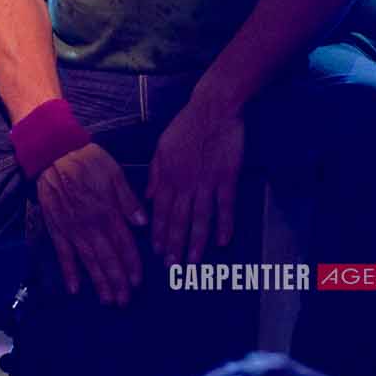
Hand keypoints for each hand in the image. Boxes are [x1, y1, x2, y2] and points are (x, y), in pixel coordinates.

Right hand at [35, 142, 147, 304]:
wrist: (53, 155)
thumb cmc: (88, 161)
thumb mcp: (114, 174)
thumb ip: (128, 200)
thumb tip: (143, 224)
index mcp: (108, 212)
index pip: (124, 243)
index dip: (132, 264)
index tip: (138, 281)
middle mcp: (91, 226)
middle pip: (107, 258)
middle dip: (117, 281)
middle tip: (124, 301)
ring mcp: (72, 230)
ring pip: (88, 261)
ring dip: (98, 282)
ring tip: (107, 301)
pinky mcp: (56, 229)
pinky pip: (63, 255)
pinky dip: (69, 272)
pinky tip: (74, 289)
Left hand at [148, 94, 243, 265]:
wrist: (213, 109)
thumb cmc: (186, 125)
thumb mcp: (162, 147)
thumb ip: (155, 174)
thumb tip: (148, 199)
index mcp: (168, 176)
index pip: (161, 211)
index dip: (160, 233)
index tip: (158, 252)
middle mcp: (185, 184)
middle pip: (178, 220)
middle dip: (174, 245)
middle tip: (172, 266)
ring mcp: (207, 182)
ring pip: (200, 218)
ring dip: (195, 242)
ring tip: (192, 262)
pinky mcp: (227, 178)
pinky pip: (225, 206)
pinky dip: (225, 224)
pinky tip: (223, 241)